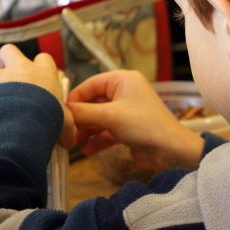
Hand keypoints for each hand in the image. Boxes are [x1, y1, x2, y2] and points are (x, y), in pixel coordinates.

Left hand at [0, 44, 76, 148]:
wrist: (20, 124)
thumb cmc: (49, 117)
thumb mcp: (65, 122)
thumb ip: (67, 126)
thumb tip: (70, 139)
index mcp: (43, 72)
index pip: (43, 58)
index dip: (42, 67)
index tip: (42, 81)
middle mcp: (20, 70)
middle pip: (9, 51)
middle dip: (7, 62)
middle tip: (12, 80)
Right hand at [68, 70, 204, 170]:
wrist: (171, 150)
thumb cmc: (143, 125)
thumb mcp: (110, 116)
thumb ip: (83, 112)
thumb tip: (59, 111)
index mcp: (122, 79)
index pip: (90, 84)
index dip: (74, 99)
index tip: (58, 114)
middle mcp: (124, 91)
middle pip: (92, 102)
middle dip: (79, 118)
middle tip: (64, 132)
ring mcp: (126, 110)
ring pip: (98, 118)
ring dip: (86, 130)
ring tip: (72, 144)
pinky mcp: (128, 127)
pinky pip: (107, 130)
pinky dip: (97, 139)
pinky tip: (86, 150)